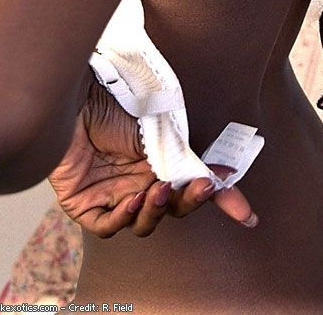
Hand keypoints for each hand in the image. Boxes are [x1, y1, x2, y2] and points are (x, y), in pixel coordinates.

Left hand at [48, 72, 258, 236]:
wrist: (74, 95)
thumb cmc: (113, 100)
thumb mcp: (161, 124)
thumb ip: (189, 150)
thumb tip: (226, 166)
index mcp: (160, 160)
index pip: (192, 187)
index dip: (220, 201)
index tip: (247, 215)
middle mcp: (139, 180)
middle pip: (173, 208)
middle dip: (190, 202)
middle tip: (200, 187)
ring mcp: (112, 194)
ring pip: (144, 223)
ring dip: (157, 210)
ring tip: (158, 190)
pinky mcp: (84, 204)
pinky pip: (108, 226)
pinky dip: (124, 218)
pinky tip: (131, 200)